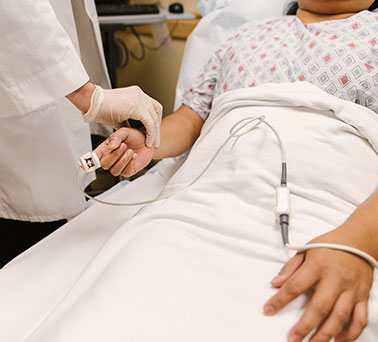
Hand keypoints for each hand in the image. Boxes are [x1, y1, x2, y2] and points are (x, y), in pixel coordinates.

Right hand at [83, 85, 161, 147]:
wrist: (90, 102)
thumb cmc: (99, 109)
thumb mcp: (119, 116)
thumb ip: (128, 121)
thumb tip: (132, 131)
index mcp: (136, 94)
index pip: (152, 107)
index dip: (154, 121)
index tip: (153, 133)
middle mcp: (139, 94)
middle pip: (156, 111)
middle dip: (157, 127)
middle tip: (155, 140)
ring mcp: (139, 99)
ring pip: (154, 118)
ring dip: (155, 133)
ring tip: (153, 144)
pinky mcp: (136, 106)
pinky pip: (149, 122)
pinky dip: (151, 133)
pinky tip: (149, 141)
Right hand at [94, 127, 153, 177]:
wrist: (149, 142)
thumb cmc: (135, 136)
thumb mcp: (125, 132)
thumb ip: (116, 137)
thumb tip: (110, 146)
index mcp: (106, 148)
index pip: (94, 156)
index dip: (88, 161)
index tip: (83, 163)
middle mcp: (111, 158)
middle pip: (104, 164)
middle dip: (114, 155)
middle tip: (124, 146)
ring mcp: (119, 166)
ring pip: (114, 170)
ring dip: (123, 160)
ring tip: (130, 150)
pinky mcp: (128, 171)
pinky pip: (125, 171)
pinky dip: (130, 163)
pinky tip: (134, 156)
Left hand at [263, 227, 373, 341]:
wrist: (359, 240)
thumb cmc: (331, 244)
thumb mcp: (306, 249)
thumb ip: (290, 268)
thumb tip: (275, 283)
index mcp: (318, 265)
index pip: (295, 286)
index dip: (280, 300)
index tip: (268, 310)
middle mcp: (335, 279)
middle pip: (319, 307)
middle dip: (304, 326)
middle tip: (293, 339)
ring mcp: (351, 289)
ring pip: (339, 316)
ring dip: (325, 334)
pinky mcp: (362, 296)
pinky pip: (359, 318)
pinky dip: (350, 333)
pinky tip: (338, 339)